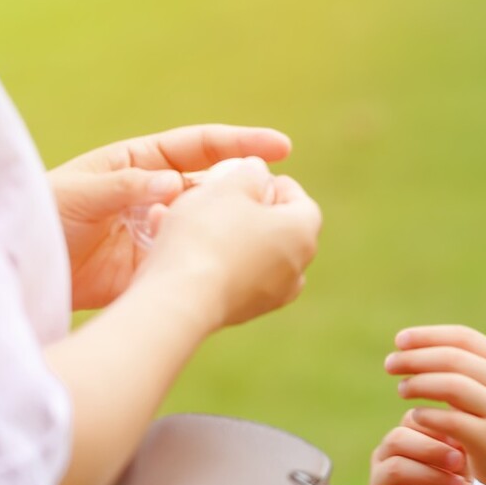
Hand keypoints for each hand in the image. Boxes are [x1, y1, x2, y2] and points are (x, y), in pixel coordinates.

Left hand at [47, 124, 290, 308]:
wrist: (18, 269)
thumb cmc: (39, 217)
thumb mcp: (78, 193)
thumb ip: (127, 186)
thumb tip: (176, 183)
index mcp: (140, 162)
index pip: (201, 148)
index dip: (242, 145)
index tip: (279, 147)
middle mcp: (157, 194)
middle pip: (214, 187)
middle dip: (247, 189)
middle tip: (278, 196)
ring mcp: (161, 231)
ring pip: (209, 225)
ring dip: (234, 227)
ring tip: (260, 232)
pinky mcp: (157, 267)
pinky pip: (193, 260)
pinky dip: (212, 262)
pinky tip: (231, 264)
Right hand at [139, 158, 320, 329]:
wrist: (183, 299)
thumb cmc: (207, 234)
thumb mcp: (228, 187)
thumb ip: (249, 174)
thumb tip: (259, 171)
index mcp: (302, 233)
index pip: (302, 202)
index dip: (278, 185)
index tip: (253, 175)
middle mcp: (296, 268)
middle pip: (282, 231)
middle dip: (256, 212)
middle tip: (227, 197)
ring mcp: (273, 295)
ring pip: (258, 255)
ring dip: (236, 238)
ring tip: (203, 223)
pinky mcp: (245, 312)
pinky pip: (238, 277)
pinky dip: (223, 262)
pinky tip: (192, 251)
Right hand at [369, 410, 471, 484]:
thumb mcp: (457, 473)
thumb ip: (460, 451)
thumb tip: (466, 426)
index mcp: (402, 441)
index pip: (411, 419)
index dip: (437, 427)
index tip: (462, 442)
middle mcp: (384, 457)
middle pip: (397, 439)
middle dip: (432, 448)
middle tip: (459, 461)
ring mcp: (378, 483)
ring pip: (396, 468)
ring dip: (431, 476)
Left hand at [385, 325, 485, 484]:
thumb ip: (463, 368)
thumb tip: (413, 349)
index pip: (462, 337)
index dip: (428, 335)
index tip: (399, 340)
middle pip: (452, 358)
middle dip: (415, 358)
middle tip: (390, 364)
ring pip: (450, 386)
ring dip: (419, 384)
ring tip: (401, 389)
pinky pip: (449, 420)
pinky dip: (427, 415)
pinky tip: (414, 415)